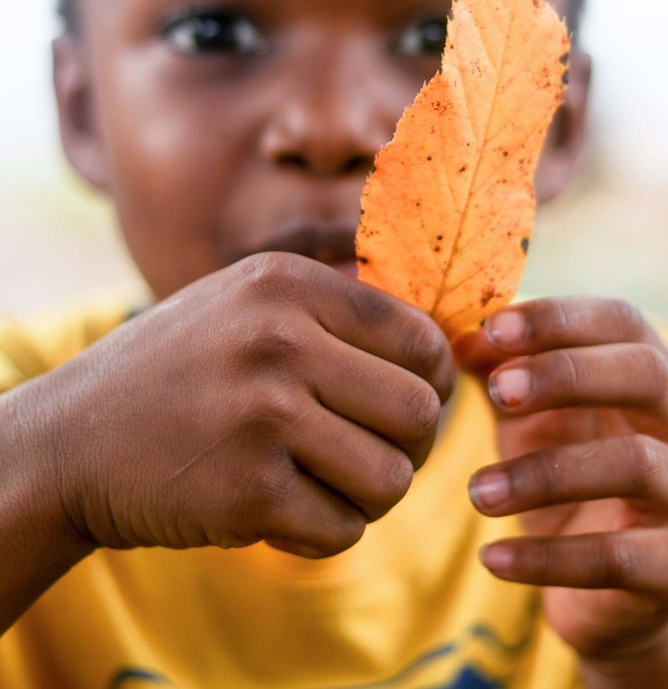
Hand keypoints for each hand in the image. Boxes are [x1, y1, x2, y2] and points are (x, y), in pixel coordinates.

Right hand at [39, 253, 453, 558]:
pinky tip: (278, 507)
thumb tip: (451, 347)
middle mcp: (278, 338)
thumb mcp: (249, 304)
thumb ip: (337, 315)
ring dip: (368, 495)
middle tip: (371, 455)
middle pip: (421, 412)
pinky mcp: (244, 490)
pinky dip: (322, 530)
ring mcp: (261, 413)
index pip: (421, 338)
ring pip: (392, 478)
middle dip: (409, 448)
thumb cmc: (182, 370)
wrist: (72, 439)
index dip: (435, 384)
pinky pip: (341, 528)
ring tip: (324, 482)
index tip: (409, 407)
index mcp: (288, 282)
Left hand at [457, 298, 667, 662]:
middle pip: (647, 373)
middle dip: (567, 374)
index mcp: (654, 369)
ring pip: (636, 464)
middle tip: (498, 391)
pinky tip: (493, 557)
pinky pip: (618, 558)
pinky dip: (550, 558)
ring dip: (547, 473)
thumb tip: (462, 338)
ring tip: (477, 492)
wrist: (602, 585)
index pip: (622, 320)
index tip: (493, 329)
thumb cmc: (562, 467)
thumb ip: (500, 369)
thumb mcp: (527, 414)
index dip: (559, 319)